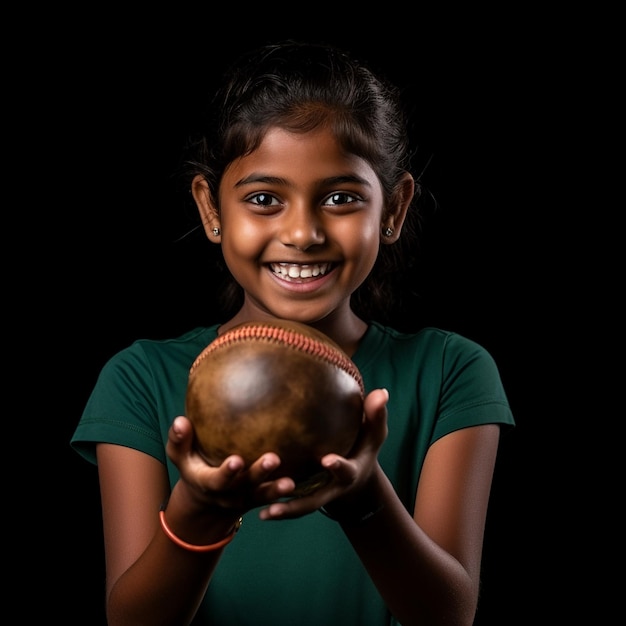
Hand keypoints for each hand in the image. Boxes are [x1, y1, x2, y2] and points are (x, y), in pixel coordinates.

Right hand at [166, 415, 297, 515]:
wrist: (208, 498)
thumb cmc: (195, 466)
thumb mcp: (181, 456)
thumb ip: (179, 440)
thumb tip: (180, 420)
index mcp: (210, 483)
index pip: (218, 480)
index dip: (227, 472)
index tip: (237, 460)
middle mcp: (230, 494)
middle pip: (246, 486)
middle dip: (260, 474)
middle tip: (274, 459)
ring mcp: (247, 497)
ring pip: (264, 495)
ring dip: (277, 488)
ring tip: (291, 481)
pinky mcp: (262, 497)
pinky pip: (276, 496)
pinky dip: (289, 491)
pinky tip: (305, 479)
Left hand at [258, 387, 389, 519]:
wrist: (358, 476)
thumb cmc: (364, 445)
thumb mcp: (373, 432)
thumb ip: (376, 415)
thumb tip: (382, 392)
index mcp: (349, 472)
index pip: (344, 469)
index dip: (338, 466)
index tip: (326, 459)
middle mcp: (332, 488)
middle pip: (317, 499)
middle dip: (301, 501)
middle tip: (282, 496)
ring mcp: (318, 496)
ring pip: (301, 507)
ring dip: (284, 511)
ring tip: (263, 513)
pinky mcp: (305, 498)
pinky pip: (289, 504)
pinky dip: (274, 506)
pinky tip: (253, 509)